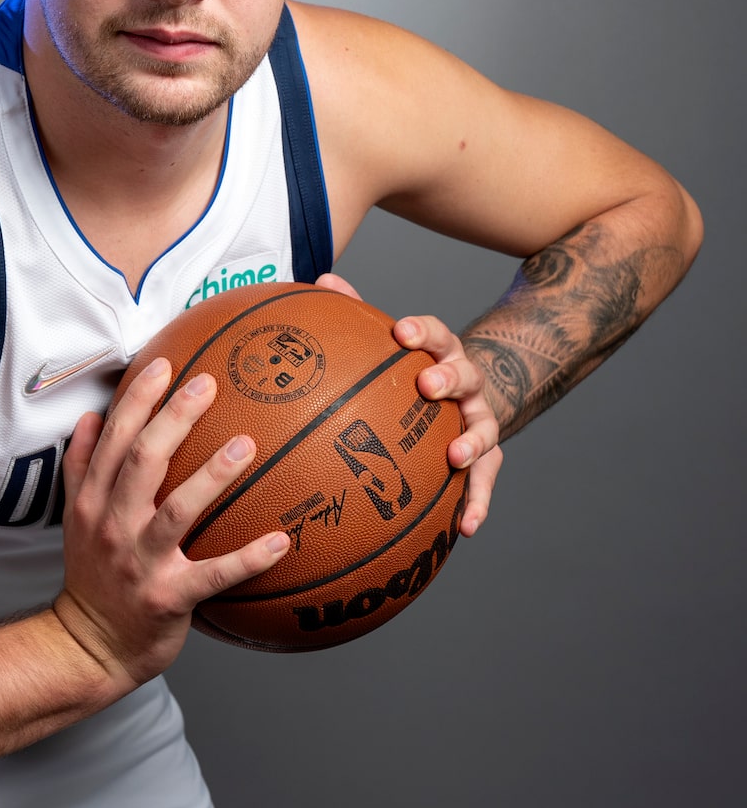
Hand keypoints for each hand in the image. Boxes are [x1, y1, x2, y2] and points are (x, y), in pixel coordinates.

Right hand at [53, 358, 290, 688]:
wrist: (88, 647)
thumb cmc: (91, 578)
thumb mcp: (74, 519)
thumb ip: (81, 467)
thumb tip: (91, 416)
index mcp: (93, 502)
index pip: (114, 440)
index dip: (137, 400)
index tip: (165, 365)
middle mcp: (114, 526)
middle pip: (143, 461)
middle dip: (174, 419)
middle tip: (209, 384)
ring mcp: (141, 563)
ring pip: (178, 511)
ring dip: (213, 477)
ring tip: (246, 446)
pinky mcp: (170, 598)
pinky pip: (215, 575)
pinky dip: (248, 558)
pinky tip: (281, 541)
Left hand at [315, 272, 501, 536]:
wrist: (460, 401)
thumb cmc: (409, 374)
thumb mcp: (390, 346)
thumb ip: (356, 312)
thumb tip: (321, 280)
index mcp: (439, 354)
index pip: (435, 334)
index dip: (422, 331)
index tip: (402, 332)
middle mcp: (466, 385)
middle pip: (465, 374)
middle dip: (447, 378)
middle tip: (427, 385)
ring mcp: (480, 421)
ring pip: (485, 429)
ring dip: (471, 442)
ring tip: (454, 457)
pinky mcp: (486, 460)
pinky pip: (486, 483)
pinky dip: (479, 503)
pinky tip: (466, 527)